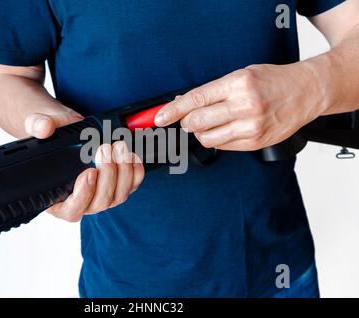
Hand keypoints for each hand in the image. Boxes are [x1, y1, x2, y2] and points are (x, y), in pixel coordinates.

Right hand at [24, 113, 144, 221]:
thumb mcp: (38, 125)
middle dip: (107, 175)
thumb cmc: (51, 135)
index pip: (72, 210)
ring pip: (119, 196)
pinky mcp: (118, 186)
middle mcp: (81, 202)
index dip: (83, 195)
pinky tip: (131, 155)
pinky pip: (132, 186)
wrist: (67, 130)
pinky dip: (135, 172)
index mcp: (56, 199)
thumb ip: (37, 125)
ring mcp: (101, 196)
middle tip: (105, 149)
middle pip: (100, 203)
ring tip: (119, 147)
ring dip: (123, 172)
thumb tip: (43, 128)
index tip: (89, 172)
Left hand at [155, 63, 326, 150]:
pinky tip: (226, 128)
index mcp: (238, 84)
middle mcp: (244, 106)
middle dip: (186, 122)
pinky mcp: (255, 143)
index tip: (158, 117)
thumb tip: (182, 102)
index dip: (172, 110)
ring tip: (211, 122)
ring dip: (200, 132)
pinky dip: (217, 138)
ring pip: (206, 138)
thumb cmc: (272, 81)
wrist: (305, 92)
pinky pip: (222, 146)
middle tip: (189, 117)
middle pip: (196, 123)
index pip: (195, 99)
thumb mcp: (240, 75)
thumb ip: (211, 91)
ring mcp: (251, 127)